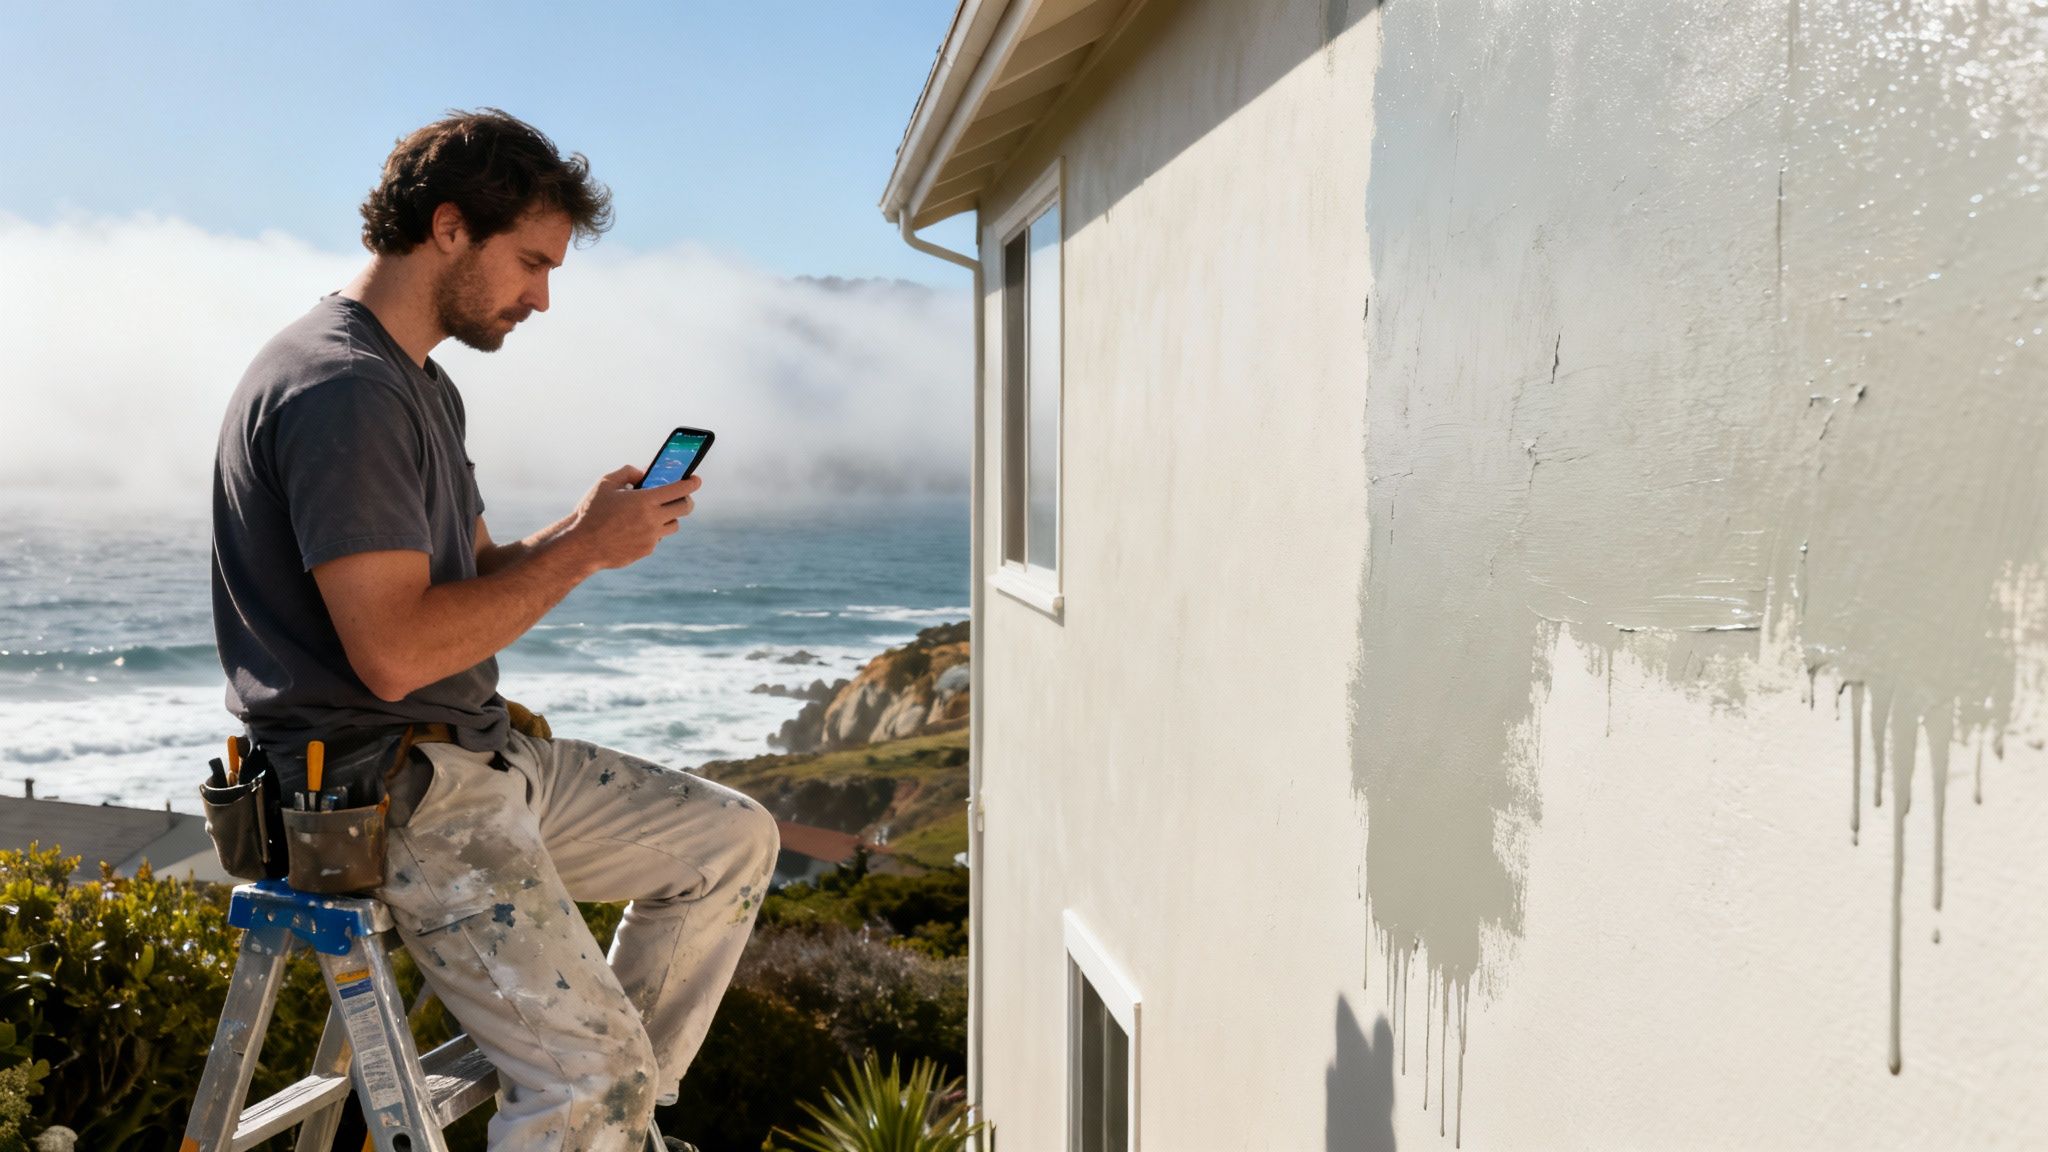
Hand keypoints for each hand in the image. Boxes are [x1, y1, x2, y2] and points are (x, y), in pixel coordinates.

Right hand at [565, 466, 703, 570]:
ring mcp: (651, 536)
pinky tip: (638, 528)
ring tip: (657, 512)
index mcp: (645, 499)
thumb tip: (644, 472)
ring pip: (674, 525)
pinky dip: (653, 531)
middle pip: (685, 508)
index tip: (696, 480)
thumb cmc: (591, 512)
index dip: (691, 483)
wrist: (582, 546)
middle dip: (686, 499)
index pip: (679, 489)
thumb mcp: (605, 484)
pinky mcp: (647, 550)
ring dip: (670, 516)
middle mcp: (653, 519)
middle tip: (682, 496)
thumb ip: (627, 472)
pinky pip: (658, 538)